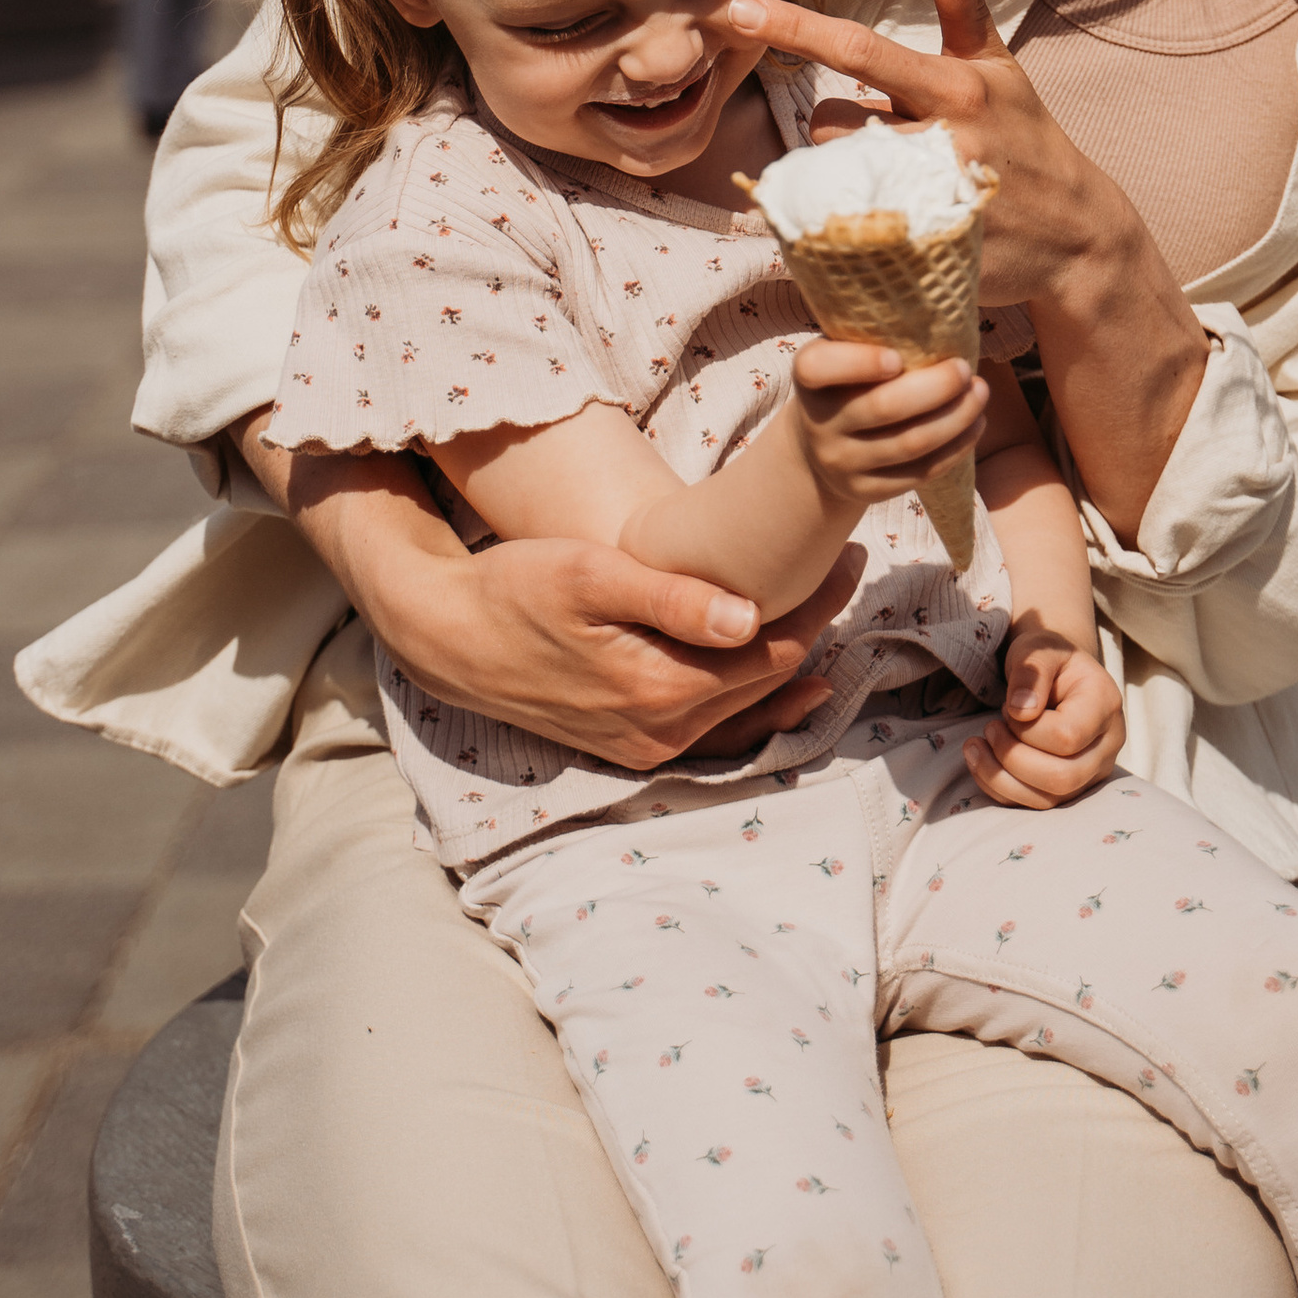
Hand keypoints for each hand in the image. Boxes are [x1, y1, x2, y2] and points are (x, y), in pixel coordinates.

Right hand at [284, 450, 865, 770]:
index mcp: (660, 690)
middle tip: (848, 563)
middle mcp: (661, 732)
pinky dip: (756, 703)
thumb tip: (748, 617)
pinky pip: (715, 730)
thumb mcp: (589, 575)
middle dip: (815, 623)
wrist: (448, 635)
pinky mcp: (631, 742)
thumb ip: (669, 598)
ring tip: (827, 604)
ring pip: (746, 708)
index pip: (772, 651)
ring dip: (791, 662)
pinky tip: (789, 681)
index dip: (818, 602)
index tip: (847, 552)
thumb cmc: (516, 589)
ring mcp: (646, 745)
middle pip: (768, 681)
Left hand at [730, 0, 1154, 314]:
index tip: (738, 8)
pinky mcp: (917, 256)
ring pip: (832, 177)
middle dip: (842, 131)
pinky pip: (842, 232)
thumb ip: (966, 9)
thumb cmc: (1026, 138)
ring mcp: (927, 205)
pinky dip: (850, 222)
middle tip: (889, 142)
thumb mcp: (1001, 70)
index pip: (860, 50)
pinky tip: (887, 222)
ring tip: (897, 180)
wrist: (1076, 239)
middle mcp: (940, 143)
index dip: (794, 27)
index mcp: (954, 88)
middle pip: (830, 125)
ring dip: (847, 175)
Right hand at [791, 337, 987, 516]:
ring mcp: (841, 462)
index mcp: (808, 376)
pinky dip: (955, 447)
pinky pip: (919, 472)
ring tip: (980, 393)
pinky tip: (975, 425)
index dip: (860, 362)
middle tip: (964, 369)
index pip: (819, 368)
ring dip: (956, 417)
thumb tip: (943, 310)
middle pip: (883, 407)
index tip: (897, 357)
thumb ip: (874, 335)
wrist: (819, 444)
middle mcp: (818, 422)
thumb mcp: (844, 351)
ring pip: (910, 443)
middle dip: (935, 387)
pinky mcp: (866, 490)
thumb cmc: (849, 380)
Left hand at [966, 629, 1125, 810]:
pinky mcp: (1070, 787)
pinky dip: (1000, 788)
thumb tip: (1021, 711)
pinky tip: (980, 762)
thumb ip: (1031, 671)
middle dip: (1013, 758)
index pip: (1067, 737)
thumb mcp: (1038, 647)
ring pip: (1048, 799)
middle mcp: (1107, 745)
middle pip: (1062, 777)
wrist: (1056, 672)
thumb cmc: (1048, 657)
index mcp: (1104, 705)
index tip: (1009, 707)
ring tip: (974, 746)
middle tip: (990, 728)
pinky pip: (1034, 804)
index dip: (1028, 730)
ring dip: (1001, 777)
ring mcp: (1091, 771)